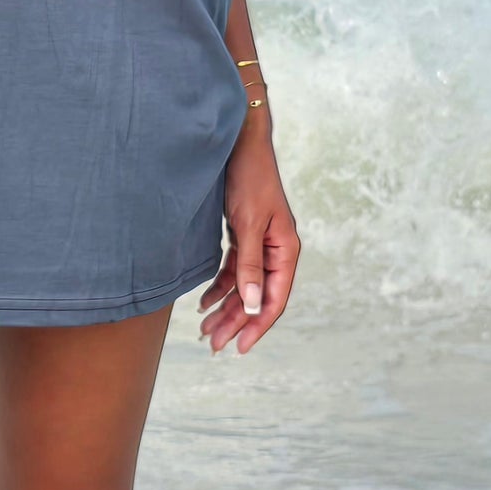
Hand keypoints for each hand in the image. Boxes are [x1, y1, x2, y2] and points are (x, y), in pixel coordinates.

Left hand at [198, 117, 299, 355]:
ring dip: (226, 307)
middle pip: (257, 296)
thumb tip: (254, 306)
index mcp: (285, 250)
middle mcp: (275, 250)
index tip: (240, 347)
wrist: (238, 142)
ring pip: (244, 286)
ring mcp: (259, 243)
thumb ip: (251, 265)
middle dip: (236, 321)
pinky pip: (234, 270)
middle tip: (213, 344)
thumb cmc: (249, 177)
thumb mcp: (249, 223)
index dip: (258, 325)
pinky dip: (220, 286)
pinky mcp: (244, 235)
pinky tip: (204, 302)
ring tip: (205, 329)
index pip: (275, 298)